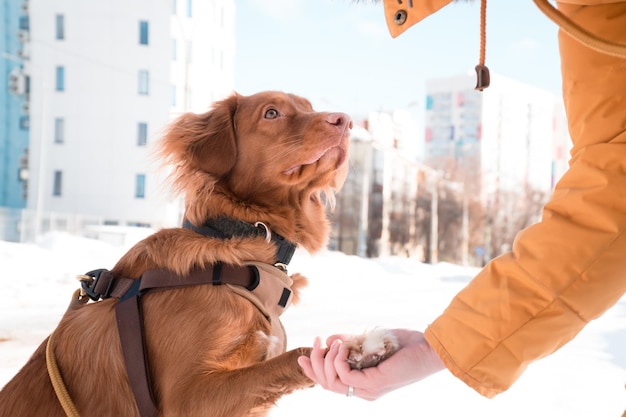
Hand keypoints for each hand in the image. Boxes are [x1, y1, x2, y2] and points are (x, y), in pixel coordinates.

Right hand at [297, 329, 444, 399]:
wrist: (428, 349)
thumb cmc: (404, 345)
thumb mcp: (370, 342)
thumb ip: (351, 343)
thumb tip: (330, 340)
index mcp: (363, 385)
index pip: (330, 384)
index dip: (313, 371)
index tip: (301, 355)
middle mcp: (364, 391)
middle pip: (327, 384)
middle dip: (315, 362)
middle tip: (315, 341)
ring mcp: (368, 389)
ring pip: (332, 382)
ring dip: (326, 359)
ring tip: (333, 341)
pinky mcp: (373, 383)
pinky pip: (344, 374)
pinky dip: (338, 358)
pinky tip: (343, 345)